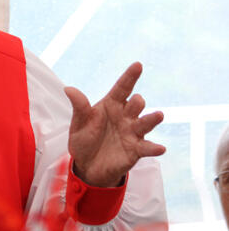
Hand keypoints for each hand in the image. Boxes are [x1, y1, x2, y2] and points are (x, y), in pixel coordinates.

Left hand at [64, 62, 164, 187]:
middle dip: (137, 102)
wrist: (86, 165)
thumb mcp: (79, 123)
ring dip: (151, 119)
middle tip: (135, 101)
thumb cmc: (84, 139)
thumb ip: (79, 107)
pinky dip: (154, 148)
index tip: (138, 65)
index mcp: (111, 106)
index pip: (122, 88)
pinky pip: (147, 148)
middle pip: (135, 105)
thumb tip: (68, 89)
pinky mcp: (136, 150)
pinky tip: (160, 148)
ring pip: (145, 123)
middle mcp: (125, 117)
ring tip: (158, 115)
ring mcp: (132, 133)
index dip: (130, 76)